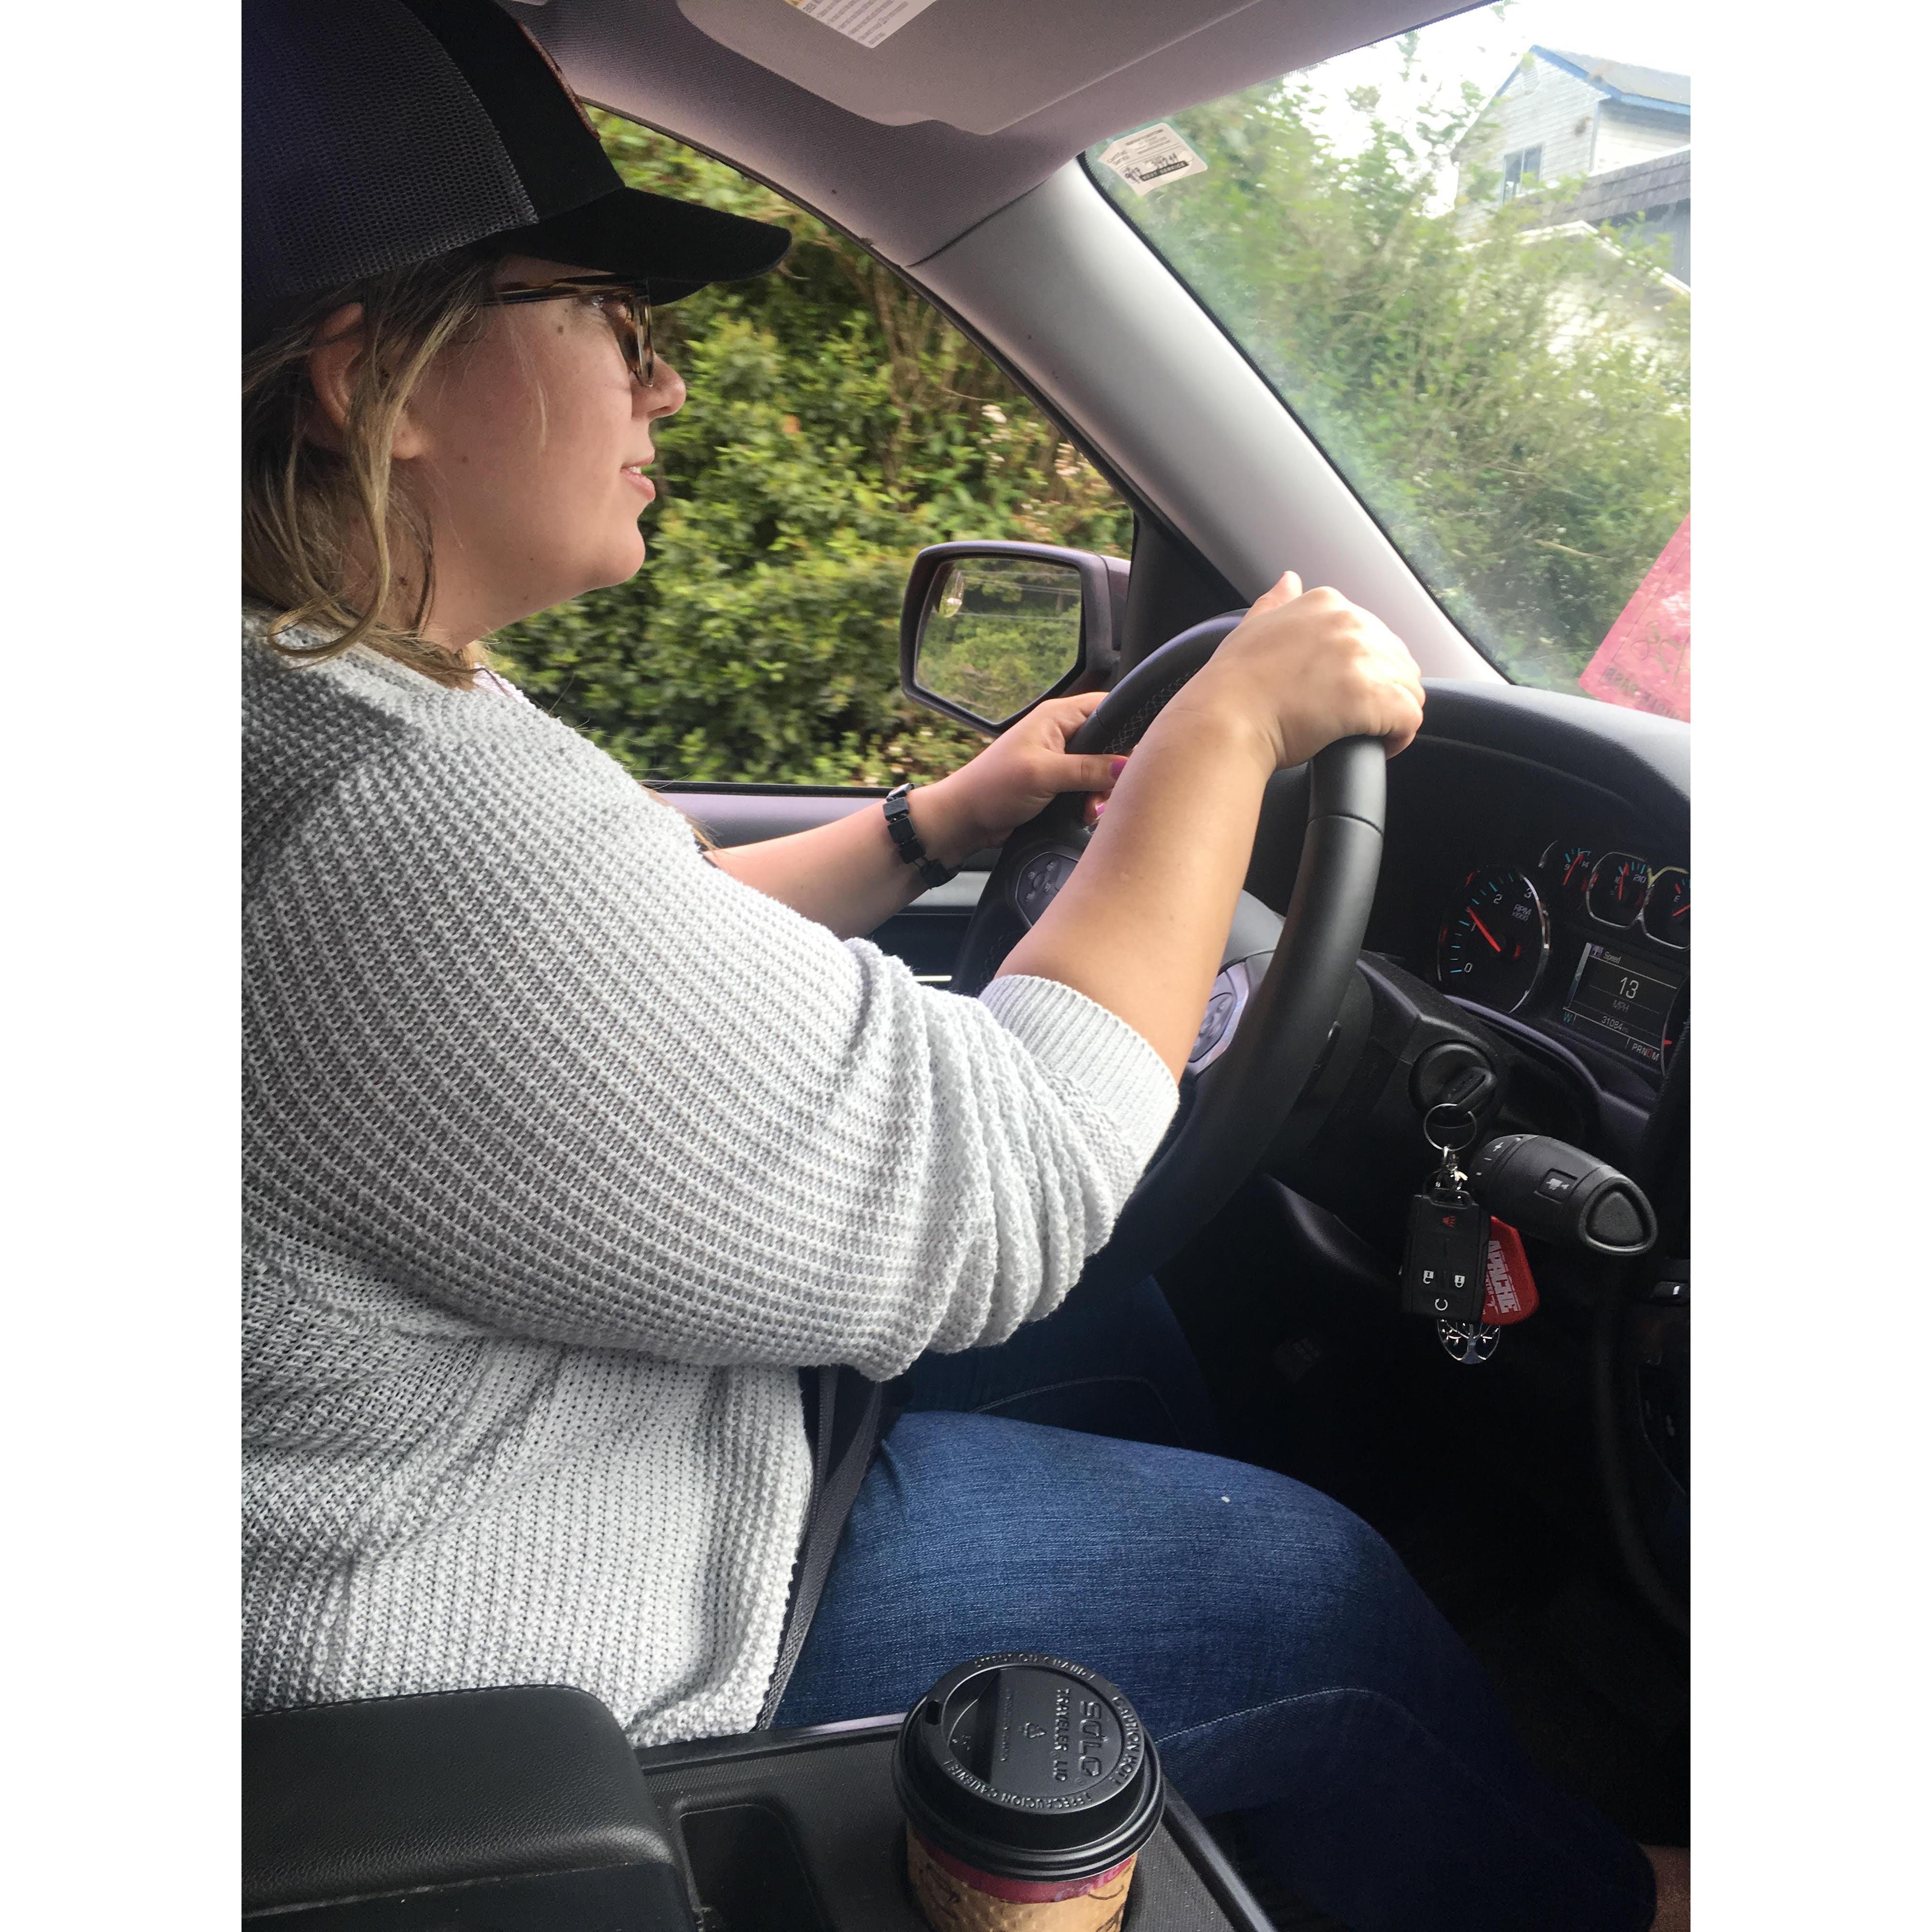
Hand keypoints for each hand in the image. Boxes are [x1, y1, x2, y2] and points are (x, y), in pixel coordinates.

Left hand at [917, 692, 1125, 863]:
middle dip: (1115, 770)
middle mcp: (1063, 734)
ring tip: (1091, 810)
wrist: (965, 819)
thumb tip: (1128, 766)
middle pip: (1111, 743)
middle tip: (1107, 793)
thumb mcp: (1043, 774)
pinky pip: (1089, 789)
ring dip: (1102, 792)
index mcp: (1057, 716)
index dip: (1128, 726)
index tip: (1138, 756)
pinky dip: (1091, 803)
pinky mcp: (1059, 784)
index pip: (1108, 706)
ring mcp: (1062, 760)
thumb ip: (1088, 768)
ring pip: (1103, 771)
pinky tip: (1086, 816)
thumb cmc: (992, 787)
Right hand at [1159, 573, 1425, 772]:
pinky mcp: (1373, 699)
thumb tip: (1289, 580)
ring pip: (1410, 689)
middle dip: (1384, 691)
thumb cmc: (1232, 683)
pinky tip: (1380, 746)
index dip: (1364, 668)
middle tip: (1356, 719)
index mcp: (1326, 604)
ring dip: (1394, 715)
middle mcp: (1350, 623)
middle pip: (1397, 660)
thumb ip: (1277, 602)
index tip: (1343, 691)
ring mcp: (1364, 659)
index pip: (1374, 634)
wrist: (1225, 719)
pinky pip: (1410, 719)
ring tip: (1369, 734)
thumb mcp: (1252, 627)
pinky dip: (1400, 737)